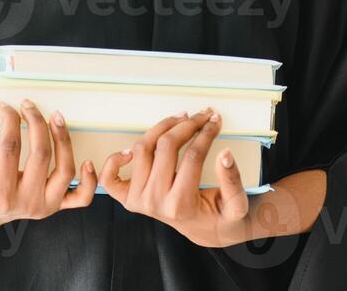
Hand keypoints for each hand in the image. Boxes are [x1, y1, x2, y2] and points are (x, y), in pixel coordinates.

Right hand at [0, 93, 97, 230]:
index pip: (10, 147)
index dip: (8, 120)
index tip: (4, 106)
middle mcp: (25, 203)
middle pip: (41, 155)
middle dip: (36, 122)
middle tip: (28, 105)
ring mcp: (43, 207)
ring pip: (65, 171)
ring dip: (64, 140)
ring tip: (56, 117)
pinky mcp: (54, 206)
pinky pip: (81, 198)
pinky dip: (90, 181)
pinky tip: (87, 160)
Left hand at [98, 108, 252, 247]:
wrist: (204, 230)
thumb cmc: (220, 217)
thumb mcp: (236, 206)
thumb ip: (233, 181)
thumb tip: (225, 154)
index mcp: (181, 205)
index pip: (192, 156)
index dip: (206, 133)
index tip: (214, 121)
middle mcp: (155, 202)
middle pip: (166, 146)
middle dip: (187, 125)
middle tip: (201, 115)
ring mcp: (139, 199)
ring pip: (143, 148)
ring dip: (161, 128)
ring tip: (179, 120)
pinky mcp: (129, 198)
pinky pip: (109, 179)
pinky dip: (114, 161)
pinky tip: (131, 150)